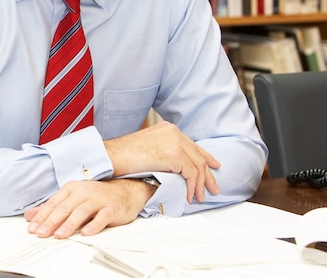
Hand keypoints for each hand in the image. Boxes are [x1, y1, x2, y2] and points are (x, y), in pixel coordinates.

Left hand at [24, 179, 154, 237]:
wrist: (125, 191)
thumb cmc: (95, 197)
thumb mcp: (72, 199)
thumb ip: (52, 208)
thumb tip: (30, 216)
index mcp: (71, 189)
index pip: (53, 203)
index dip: (42, 216)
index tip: (32, 229)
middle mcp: (83, 192)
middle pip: (64, 208)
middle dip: (51, 222)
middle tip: (41, 234)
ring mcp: (98, 200)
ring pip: (81, 212)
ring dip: (69, 224)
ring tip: (59, 235)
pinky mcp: (111, 209)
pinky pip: (101, 217)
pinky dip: (94, 225)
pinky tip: (85, 233)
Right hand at [104, 121, 220, 202]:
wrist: (112, 156)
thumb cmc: (124, 155)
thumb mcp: (148, 147)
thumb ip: (163, 150)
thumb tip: (175, 166)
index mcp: (168, 128)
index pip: (192, 145)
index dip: (205, 157)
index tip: (213, 167)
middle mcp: (174, 132)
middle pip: (198, 155)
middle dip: (208, 174)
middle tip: (213, 187)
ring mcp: (175, 142)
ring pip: (197, 166)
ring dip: (200, 184)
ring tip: (199, 197)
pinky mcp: (174, 154)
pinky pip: (191, 173)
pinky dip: (192, 187)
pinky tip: (189, 196)